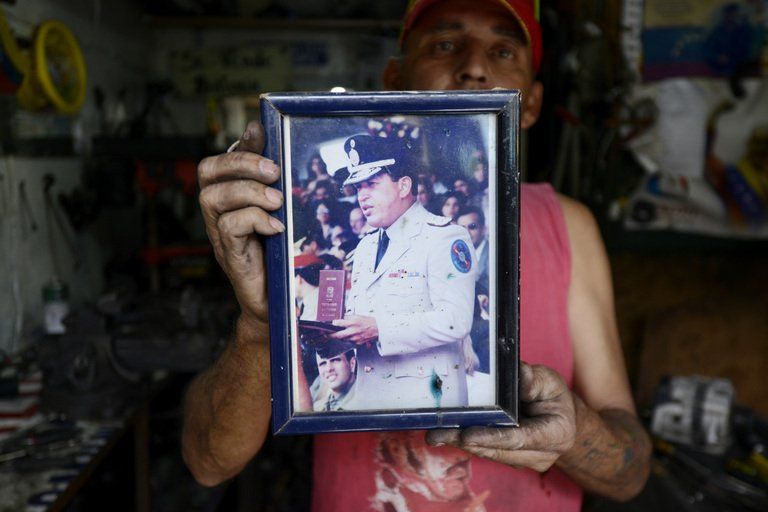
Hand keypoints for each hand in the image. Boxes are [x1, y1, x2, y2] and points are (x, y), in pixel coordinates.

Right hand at [198, 122, 283, 330]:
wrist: (280, 305)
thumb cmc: (282, 256)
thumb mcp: (283, 214)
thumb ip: (277, 185)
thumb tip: (281, 153)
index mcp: (231, 199)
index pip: (220, 160)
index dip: (238, 144)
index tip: (261, 133)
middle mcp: (219, 214)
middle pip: (208, 172)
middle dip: (241, 163)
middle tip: (274, 171)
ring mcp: (221, 235)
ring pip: (213, 197)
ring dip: (248, 192)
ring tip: (276, 201)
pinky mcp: (230, 255)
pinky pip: (229, 227)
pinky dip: (254, 220)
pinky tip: (276, 227)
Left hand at [331, 315, 378, 344]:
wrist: (377, 328)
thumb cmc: (368, 322)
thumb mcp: (357, 316)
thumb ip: (348, 318)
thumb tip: (339, 319)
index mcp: (352, 322)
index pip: (338, 323)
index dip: (333, 323)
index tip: (330, 324)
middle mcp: (353, 331)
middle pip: (338, 335)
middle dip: (331, 335)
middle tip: (326, 335)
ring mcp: (355, 338)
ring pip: (343, 339)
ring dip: (341, 337)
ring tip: (340, 334)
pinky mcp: (357, 342)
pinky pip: (350, 341)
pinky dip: (348, 339)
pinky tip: (351, 335)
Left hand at [425, 363, 575, 471]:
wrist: (562, 419)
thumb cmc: (555, 397)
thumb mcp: (550, 382)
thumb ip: (533, 380)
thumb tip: (515, 374)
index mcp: (556, 434)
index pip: (519, 438)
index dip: (491, 437)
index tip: (466, 435)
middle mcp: (540, 455)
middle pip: (497, 450)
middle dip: (465, 442)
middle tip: (437, 435)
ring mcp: (524, 460)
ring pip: (488, 453)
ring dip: (460, 443)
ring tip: (434, 434)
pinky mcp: (509, 459)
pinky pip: (485, 450)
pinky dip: (465, 441)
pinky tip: (445, 433)